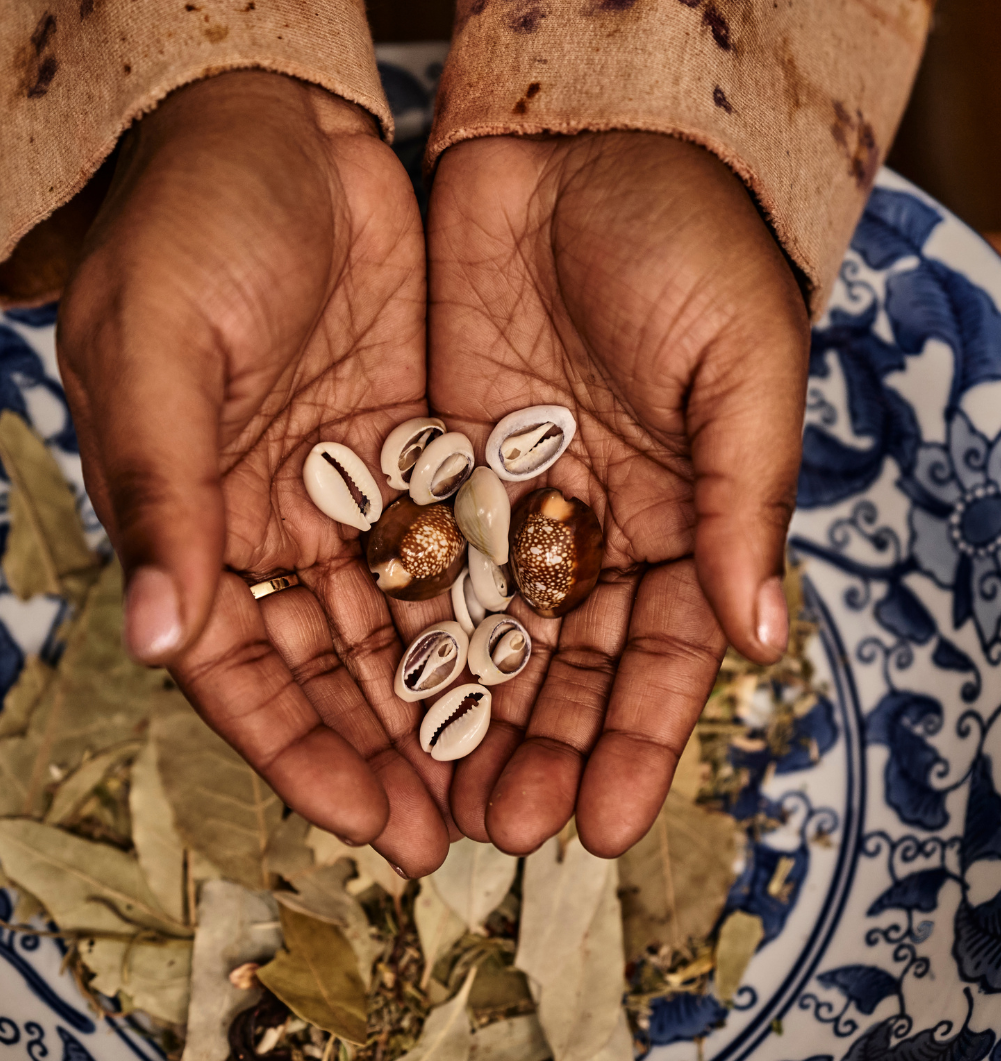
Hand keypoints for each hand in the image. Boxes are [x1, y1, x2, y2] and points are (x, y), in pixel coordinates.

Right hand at [58, 72, 451, 876]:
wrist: (277, 124)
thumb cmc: (190, 224)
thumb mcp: (159, 350)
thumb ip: (165, 495)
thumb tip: (163, 641)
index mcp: (197, 522)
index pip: (248, 670)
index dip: (301, 753)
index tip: (368, 821)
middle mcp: (280, 523)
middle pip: (341, 667)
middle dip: (396, 751)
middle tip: (463, 831)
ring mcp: (359, 490)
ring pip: (411, 621)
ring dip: (457, 700)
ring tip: (512, 775)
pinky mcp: (427, 448)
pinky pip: (466, 546)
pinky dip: (495, 608)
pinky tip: (538, 667)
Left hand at [427, 132, 809, 856]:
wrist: (576, 143)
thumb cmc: (684, 241)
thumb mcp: (739, 364)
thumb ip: (744, 500)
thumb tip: (766, 637)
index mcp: (680, 517)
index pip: (661, 657)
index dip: (636, 744)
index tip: (603, 823)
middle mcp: (591, 525)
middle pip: (564, 665)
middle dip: (537, 749)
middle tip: (500, 829)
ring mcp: (507, 501)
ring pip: (483, 631)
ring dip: (463, 714)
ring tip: (436, 796)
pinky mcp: (433, 462)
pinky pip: (414, 561)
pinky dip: (402, 628)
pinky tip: (384, 695)